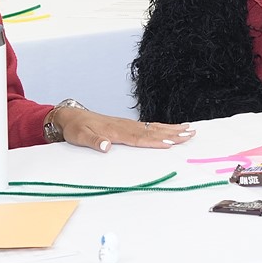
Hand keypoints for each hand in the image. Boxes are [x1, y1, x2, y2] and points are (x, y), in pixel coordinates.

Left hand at [56, 108, 194, 151]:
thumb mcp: (79, 136)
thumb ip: (94, 141)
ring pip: (154, 127)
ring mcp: (128, 124)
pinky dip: (162, 127)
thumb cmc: (75, 127)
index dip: (156, 141)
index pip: (140, 138)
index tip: (172, 143)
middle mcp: (125, 126)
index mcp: (116, 131)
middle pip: (153, 131)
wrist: (70, 116)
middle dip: (173, 134)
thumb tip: (106, 146)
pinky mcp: (128, 125)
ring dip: (172, 129)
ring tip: (189, 129)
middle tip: (191, 134)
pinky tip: (171, 129)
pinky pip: (149, 126)